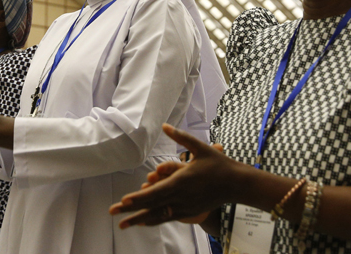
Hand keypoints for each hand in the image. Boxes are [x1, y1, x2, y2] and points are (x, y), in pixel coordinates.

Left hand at [109, 123, 239, 227]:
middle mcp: (181, 198)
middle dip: (130, 210)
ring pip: (158, 216)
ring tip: (122, 225)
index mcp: (181, 182)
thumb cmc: (219, 164)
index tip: (123, 200)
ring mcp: (185, 207)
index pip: (155, 192)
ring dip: (138, 220)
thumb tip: (165, 125)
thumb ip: (181, 137)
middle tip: (112, 212)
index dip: (138, 197)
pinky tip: (142, 223)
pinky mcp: (189, 212)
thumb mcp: (200, 147)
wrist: (238, 184)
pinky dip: (153, 220)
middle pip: (151, 206)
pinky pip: (167, 218)